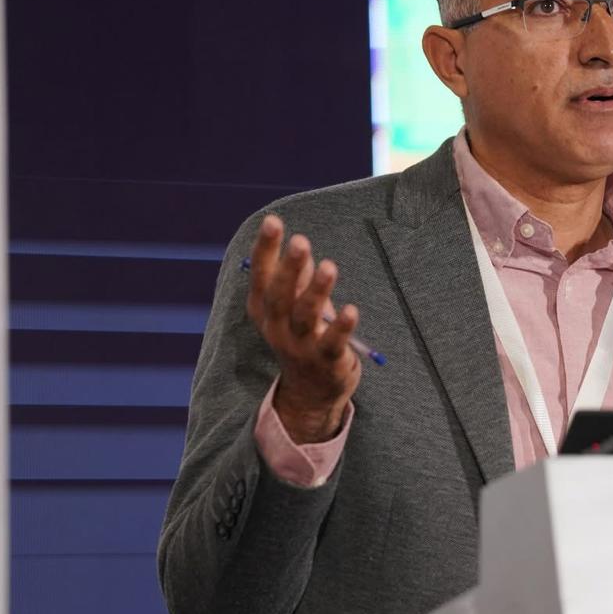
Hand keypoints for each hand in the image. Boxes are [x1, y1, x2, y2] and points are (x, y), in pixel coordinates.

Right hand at [245, 215, 361, 443]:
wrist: (310, 392)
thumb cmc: (303, 337)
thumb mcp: (294, 307)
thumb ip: (297, 280)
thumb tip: (300, 247)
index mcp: (264, 311)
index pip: (261, 276)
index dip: (266, 250)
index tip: (273, 221)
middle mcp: (277, 328)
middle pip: (279, 296)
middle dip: (289, 268)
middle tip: (301, 241)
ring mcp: (300, 346)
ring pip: (305, 317)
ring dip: (317, 291)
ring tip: (329, 267)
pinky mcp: (326, 361)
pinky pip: (333, 342)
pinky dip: (341, 326)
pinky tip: (351, 309)